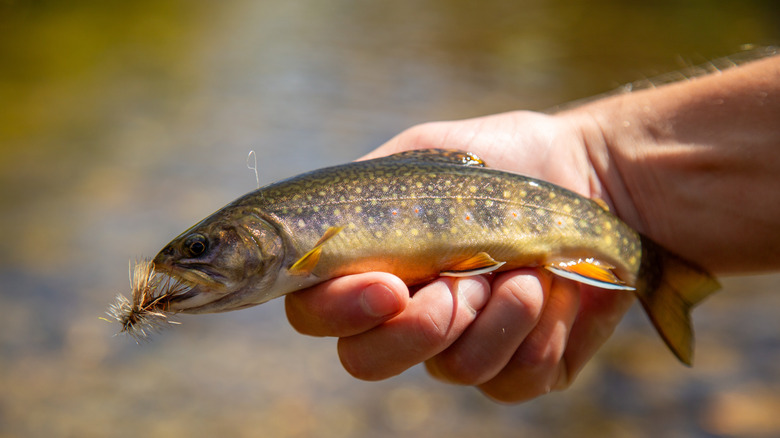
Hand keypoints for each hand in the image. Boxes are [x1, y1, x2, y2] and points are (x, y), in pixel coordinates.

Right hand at [285, 111, 635, 402]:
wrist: (590, 174)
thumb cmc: (503, 162)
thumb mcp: (425, 155)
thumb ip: (367, 191)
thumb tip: (325, 230)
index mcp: (373, 268)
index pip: (317, 312)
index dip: (339, 311)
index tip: (390, 286)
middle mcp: (408, 318)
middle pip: (367, 361)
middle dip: (419, 327)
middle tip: (464, 283)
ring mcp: (463, 347)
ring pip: (452, 369)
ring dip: (495, 317)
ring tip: (527, 271)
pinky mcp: (520, 367)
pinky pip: (511, 381)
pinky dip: (539, 333)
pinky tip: (557, 292)